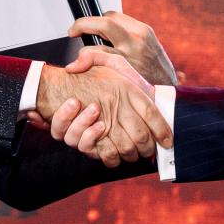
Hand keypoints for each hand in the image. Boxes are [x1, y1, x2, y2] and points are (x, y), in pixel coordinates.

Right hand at [38, 49, 172, 167]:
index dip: (163, 130)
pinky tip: (116, 157)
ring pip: (127, 148)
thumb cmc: (86, 77)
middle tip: (148, 151)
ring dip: (132, 155)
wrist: (55, 86)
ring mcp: (104, 121)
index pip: (152, 112)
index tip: (168, 141)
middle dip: (148, 149)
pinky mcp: (91, 136)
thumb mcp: (107, 64)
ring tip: (133, 154)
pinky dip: (113, 159)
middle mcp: (118, 105)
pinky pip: (108, 154)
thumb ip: (125, 71)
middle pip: (142, 135)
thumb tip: (149, 92)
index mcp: (127, 88)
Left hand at [67, 11, 177, 85]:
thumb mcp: (151, 51)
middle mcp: (137, 40)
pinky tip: (78, 68)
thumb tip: (110, 35)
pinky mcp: (123, 74)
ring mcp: (130, 57)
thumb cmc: (160, 77)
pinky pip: (98, 64)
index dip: (97, 20)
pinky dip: (84, 64)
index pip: (113, 16)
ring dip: (82, 52)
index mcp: (143, 32)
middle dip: (83, 24)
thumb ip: (131, 41)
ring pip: (98, 45)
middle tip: (73, 31)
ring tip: (77, 59)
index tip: (89, 26)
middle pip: (104, 22)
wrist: (172, 99)